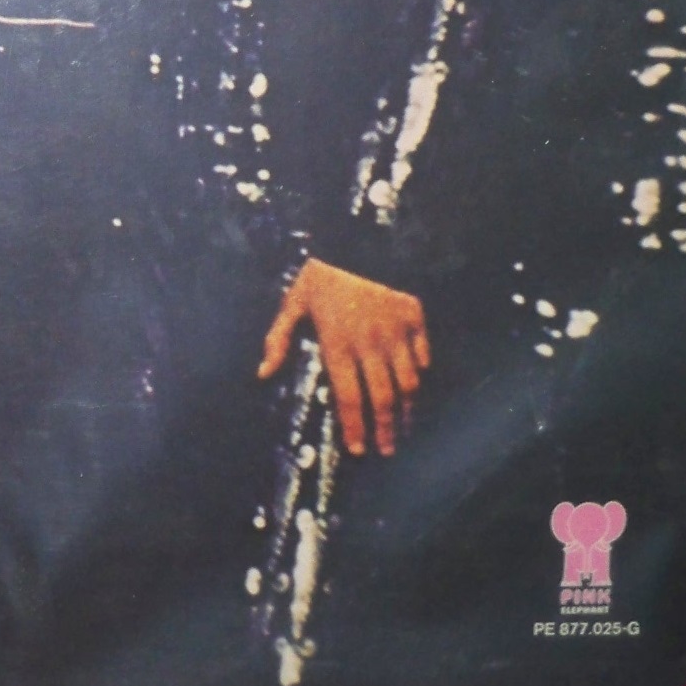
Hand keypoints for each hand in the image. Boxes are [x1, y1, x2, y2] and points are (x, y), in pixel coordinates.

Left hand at [258, 257, 429, 457]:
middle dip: (386, 430)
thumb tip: (262, 373)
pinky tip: (414, 386)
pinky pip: (423, 353)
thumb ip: (278, 339)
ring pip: (408, 382)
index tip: (358, 450)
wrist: (352, 236)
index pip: (350, 397)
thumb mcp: (292, 302)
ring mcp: (395, 329)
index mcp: (338, 342)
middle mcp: (369, 341)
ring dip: (407, 410)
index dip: (355, 428)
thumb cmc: (318, 274)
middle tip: (386, 450)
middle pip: (383, 399)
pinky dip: (421, 371)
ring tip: (403, 427)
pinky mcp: (413, 315)